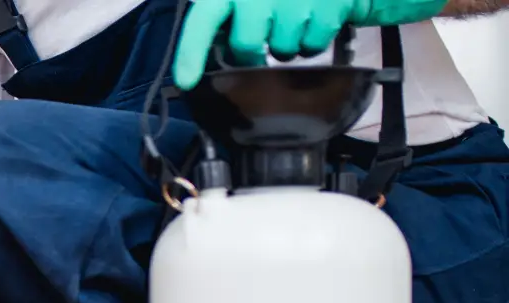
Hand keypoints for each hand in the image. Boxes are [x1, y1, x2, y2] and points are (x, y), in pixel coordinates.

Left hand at [173, 0, 447, 90]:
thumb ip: (225, 19)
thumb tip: (198, 64)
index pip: (204, 19)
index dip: (190, 52)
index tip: (184, 82)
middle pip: (246, 44)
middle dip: (251, 53)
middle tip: (260, 44)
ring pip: (282, 48)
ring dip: (287, 45)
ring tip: (295, 22)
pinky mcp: (330, 3)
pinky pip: (313, 44)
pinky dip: (314, 40)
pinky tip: (316, 19)